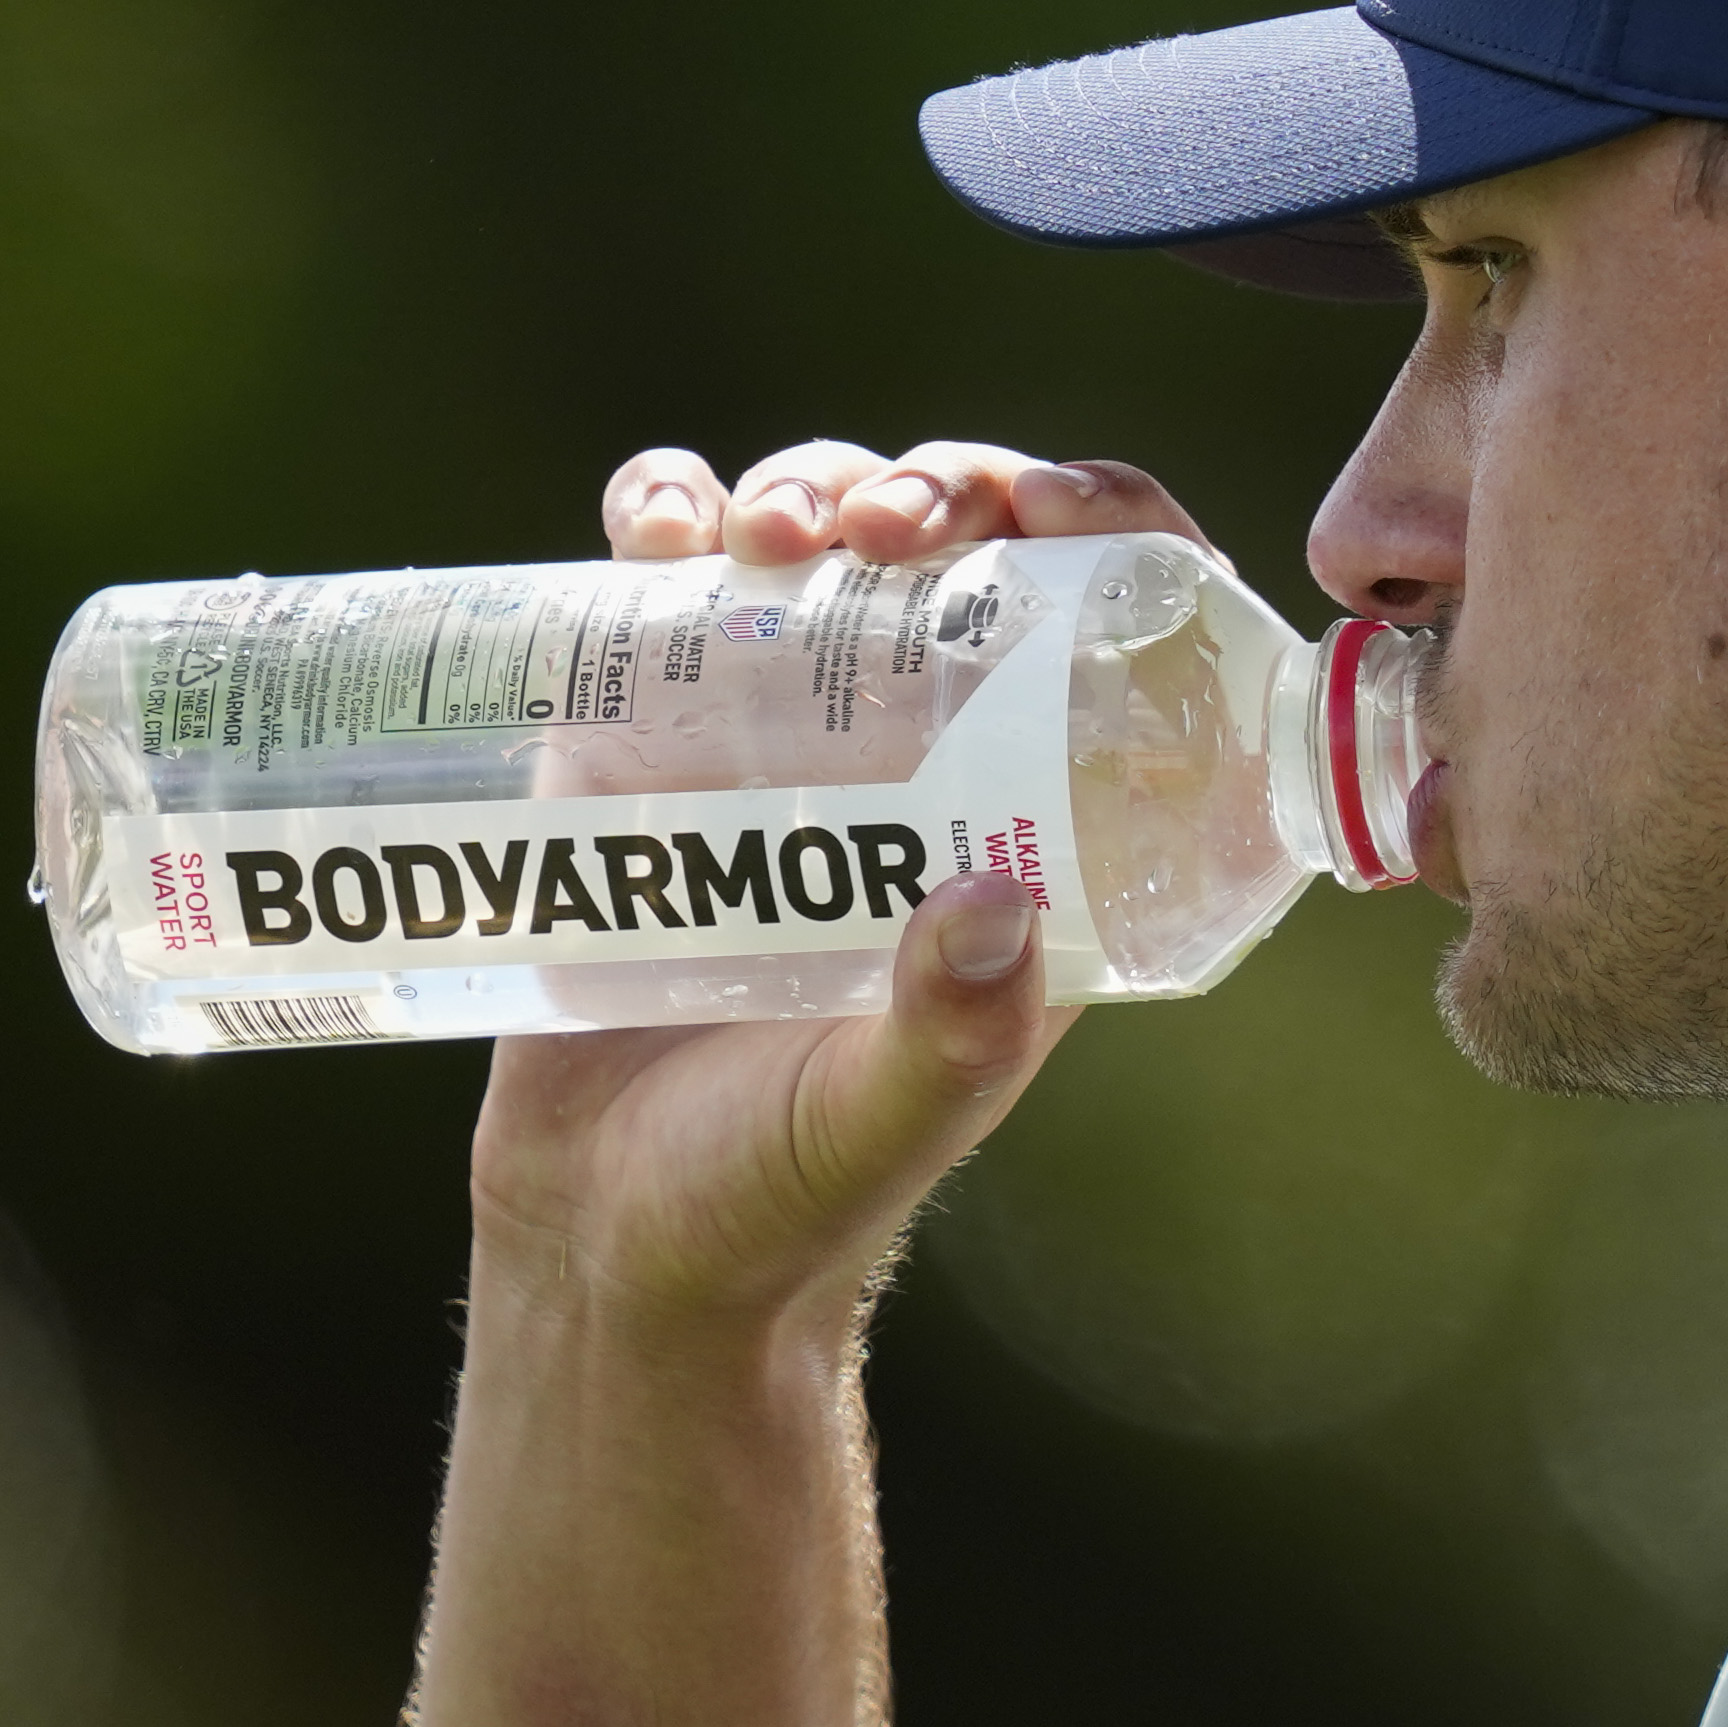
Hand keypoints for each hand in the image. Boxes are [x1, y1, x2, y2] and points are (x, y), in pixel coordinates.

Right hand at [468, 440, 1217, 1341]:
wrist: (606, 1240)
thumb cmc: (777, 1203)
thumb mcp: (880, 1126)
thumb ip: (946, 1039)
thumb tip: (996, 907)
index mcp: (1029, 834)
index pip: (1121, 642)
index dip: (1116, 535)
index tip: (1055, 507)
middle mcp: (923, 766)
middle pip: (971, 556)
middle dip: (946, 488)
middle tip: (895, 520)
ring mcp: (784, 737)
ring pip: (828, 540)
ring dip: (815, 486)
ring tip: (777, 533)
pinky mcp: (648, 735)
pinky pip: (671, 582)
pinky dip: (668, 513)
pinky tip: (658, 523)